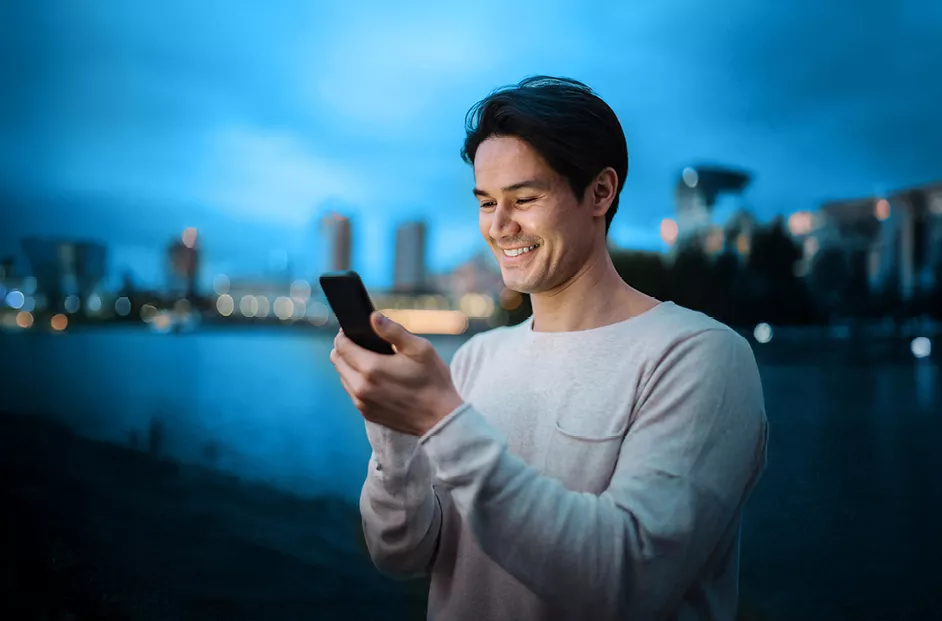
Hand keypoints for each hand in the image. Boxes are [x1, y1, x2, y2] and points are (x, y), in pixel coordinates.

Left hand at [329, 312, 463, 435]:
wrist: (441, 418)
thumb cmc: (433, 381)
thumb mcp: (420, 349)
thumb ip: (393, 331)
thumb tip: (373, 317)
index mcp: (371, 368)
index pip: (342, 346)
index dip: (344, 334)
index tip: (351, 330)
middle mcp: (361, 387)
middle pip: (337, 361)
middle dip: (344, 349)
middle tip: (359, 342)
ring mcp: (362, 403)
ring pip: (343, 377)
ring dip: (350, 366)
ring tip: (368, 359)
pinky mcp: (367, 414)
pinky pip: (352, 392)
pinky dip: (357, 382)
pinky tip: (374, 378)